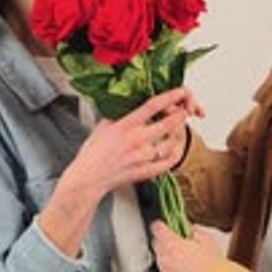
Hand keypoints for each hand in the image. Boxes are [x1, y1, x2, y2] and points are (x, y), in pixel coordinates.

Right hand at [56, 87, 203, 204]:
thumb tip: (130, 106)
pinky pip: (169, 162)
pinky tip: (177, 148)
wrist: (88, 178)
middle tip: (183, 112)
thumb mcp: (103, 125)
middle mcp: (137, 140)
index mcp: (125, 125)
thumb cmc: (93, 154)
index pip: (152, 106)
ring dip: (179, 134)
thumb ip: (120, 115)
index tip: (179, 93)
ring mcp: (143, 157)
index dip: (169, 97)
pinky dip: (177, 153)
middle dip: (180, 116)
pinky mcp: (146, 171)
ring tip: (179, 129)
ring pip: (171, 142)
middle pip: (168, 124)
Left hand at [150, 220, 222, 271]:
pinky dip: (171, 271)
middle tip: (175, 242)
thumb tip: (193, 231)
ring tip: (183, 259)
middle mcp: (164, 257)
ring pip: (160, 260)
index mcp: (171, 243)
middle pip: (156, 244)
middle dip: (163, 241)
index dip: (159, 226)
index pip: (157, 229)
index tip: (161, 225)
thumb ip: (196, 232)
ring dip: (167, 257)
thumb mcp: (207, 241)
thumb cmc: (211, 266)